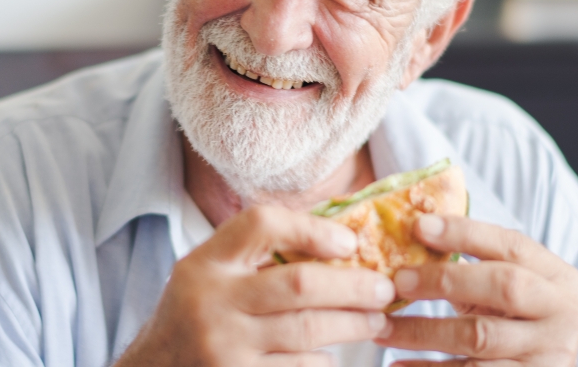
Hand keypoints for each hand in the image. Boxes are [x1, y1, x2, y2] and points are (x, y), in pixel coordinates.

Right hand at [116, 205, 395, 366]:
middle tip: (384, 289)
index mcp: (206, 263)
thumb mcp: (206, 273)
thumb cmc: (193, 315)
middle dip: (353, 287)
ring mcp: (225, 348)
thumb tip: (339, 240)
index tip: (349, 242)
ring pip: (307, 332)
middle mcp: (212, 302)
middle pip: (300, 284)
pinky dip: (322, 360)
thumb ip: (254, 254)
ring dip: (351, 326)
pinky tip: (330, 353)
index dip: (312, 229)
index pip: (261, 225)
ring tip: (375, 321)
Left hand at [374, 215, 577, 365]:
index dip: (465, 232)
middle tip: (397, 281)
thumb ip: (473, 265)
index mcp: (557, 277)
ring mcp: (549, 354)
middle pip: (504, 286)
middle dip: (445, 279)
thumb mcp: (503, 290)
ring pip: (478, 337)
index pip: (512, 245)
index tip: (419, 226)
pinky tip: (396, 365)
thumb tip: (407, 235)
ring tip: (381, 327)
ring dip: (422, 331)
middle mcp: (562, 313)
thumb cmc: (511, 324)